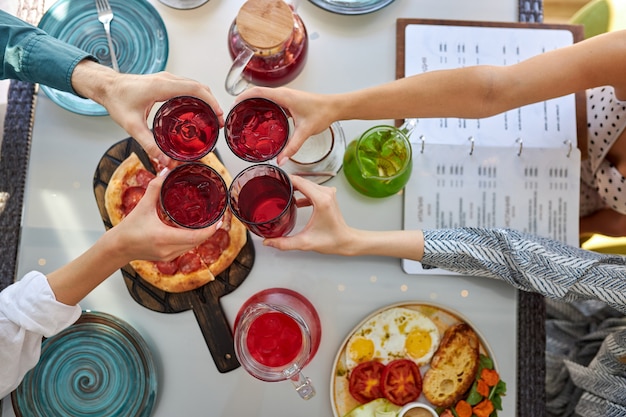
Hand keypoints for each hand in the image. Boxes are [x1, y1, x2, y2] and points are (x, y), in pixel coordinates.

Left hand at [71, 60, 223, 165]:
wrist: (106, 87)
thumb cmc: (117, 101)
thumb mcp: (132, 126)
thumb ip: (149, 144)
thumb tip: (164, 161)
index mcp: (162, 87)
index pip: (195, 89)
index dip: (211, 102)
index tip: (220, 116)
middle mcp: (167, 79)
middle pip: (199, 87)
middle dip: (213, 103)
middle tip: (220, 122)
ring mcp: (167, 78)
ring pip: (195, 85)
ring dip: (207, 98)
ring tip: (213, 117)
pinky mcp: (165, 81)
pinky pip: (187, 86)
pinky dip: (198, 96)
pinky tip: (199, 110)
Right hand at [111, 171, 218, 262]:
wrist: (118, 247)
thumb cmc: (129, 228)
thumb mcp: (143, 206)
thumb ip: (155, 188)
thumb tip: (166, 172)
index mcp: (164, 237)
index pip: (195, 236)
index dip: (210, 230)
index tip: (219, 220)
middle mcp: (169, 249)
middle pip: (197, 242)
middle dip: (209, 231)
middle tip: (217, 219)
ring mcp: (168, 256)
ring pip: (192, 246)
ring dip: (201, 236)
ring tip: (208, 224)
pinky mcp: (167, 258)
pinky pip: (185, 249)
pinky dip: (192, 240)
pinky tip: (193, 231)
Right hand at [235, 86, 335, 164]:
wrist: (335, 107)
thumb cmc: (322, 113)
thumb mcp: (305, 131)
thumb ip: (292, 147)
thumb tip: (281, 160)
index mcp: (284, 96)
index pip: (257, 91)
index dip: (243, 97)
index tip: (233, 105)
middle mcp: (283, 93)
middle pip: (257, 93)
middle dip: (244, 101)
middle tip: (235, 114)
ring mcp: (286, 96)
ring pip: (264, 96)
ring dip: (253, 102)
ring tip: (243, 115)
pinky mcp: (290, 101)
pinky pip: (272, 101)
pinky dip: (263, 106)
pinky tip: (261, 118)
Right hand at [263, 175, 353, 253]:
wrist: (345, 241)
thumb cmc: (331, 240)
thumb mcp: (305, 242)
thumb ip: (285, 243)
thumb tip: (268, 241)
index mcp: (321, 200)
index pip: (299, 181)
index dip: (285, 179)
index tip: (274, 179)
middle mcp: (325, 193)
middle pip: (302, 181)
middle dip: (287, 182)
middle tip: (273, 186)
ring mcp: (328, 193)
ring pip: (307, 184)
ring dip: (295, 186)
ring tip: (282, 192)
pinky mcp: (328, 196)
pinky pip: (311, 189)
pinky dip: (302, 192)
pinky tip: (295, 200)